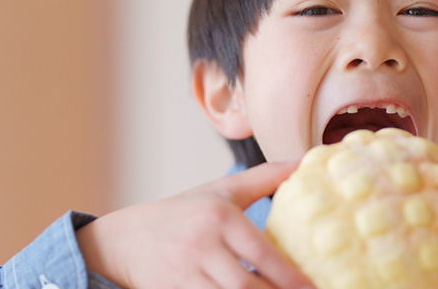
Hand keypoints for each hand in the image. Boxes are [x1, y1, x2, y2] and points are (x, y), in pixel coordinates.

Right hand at [76, 160, 313, 288]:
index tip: (312, 287)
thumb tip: (306, 160)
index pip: (261, 253)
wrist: (125, 238)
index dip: (289, 276)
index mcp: (219, 218)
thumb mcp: (222, 190)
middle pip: (245, 285)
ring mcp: (185, 273)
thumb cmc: (184, 212)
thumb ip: (265, 177)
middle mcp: (202, 246)